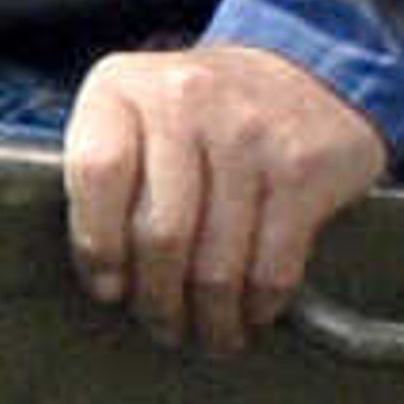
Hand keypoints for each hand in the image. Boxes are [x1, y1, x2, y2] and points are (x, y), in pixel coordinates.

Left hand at [62, 42, 386, 358]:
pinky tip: (250, 313)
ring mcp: (248, 133)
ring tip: (207, 333)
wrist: (308, 70)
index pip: (96, 174)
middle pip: (160, 233)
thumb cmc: (201, 112)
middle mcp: (184, 100)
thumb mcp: (135, 113)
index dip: (96, 246)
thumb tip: (104, 276)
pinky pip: (272, 266)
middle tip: (162, 325)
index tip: (107, 287)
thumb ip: (108, 174)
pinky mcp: (302, 168)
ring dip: (211, 317)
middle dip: (157, 300)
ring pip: (217, 263)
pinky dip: (258, 305)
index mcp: (122, 88)